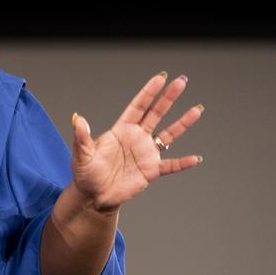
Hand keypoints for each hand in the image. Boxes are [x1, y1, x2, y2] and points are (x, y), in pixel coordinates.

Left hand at [70, 71, 203, 211]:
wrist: (94, 196)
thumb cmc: (86, 173)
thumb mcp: (82, 155)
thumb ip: (82, 137)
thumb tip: (78, 119)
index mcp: (121, 130)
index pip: (137, 107)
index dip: (149, 92)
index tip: (161, 78)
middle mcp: (136, 138)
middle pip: (156, 114)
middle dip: (168, 98)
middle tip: (181, 81)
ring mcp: (146, 153)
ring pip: (169, 135)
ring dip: (183, 123)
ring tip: (197, 110)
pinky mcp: (150, 171)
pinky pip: (170, 165)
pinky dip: (182, 163)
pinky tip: (195, 158)